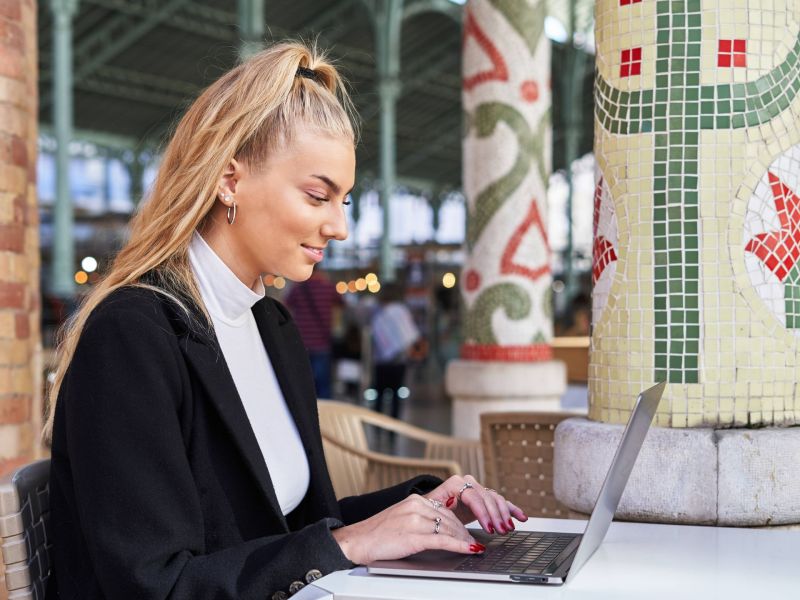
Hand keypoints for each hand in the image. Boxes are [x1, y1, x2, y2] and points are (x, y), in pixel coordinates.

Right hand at [331, 494, 485, 564]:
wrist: (357, 541)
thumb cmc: (378, 534)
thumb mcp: (402, 518)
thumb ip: (421, 518)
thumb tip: (441, 527)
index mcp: (415, 500)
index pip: (446, 509)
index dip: (460, 522)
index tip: (469, 529)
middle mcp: (416, 505)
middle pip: (450, 519)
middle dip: (465, 532)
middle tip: (474, 542)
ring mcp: (415, 519)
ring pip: (449, 529)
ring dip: (464, 540)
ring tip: (474, 547)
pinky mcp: (414, 535)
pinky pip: (443, 540)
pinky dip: (459, 545)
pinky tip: (470, 549)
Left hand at [424, 475, 527, 534]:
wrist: (433, 505)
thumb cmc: (430, 508)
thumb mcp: (433, 510)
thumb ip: (442, 513)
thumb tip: (451, 524)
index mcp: (455, 483)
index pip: (473, 496)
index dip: (483, 513)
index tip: (488, 528)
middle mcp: (468, 482)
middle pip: (487, 498)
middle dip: (496, 517)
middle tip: (502, 531)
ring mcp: (478, 488)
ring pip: (496, 500)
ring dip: (504, 515)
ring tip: (509, 529)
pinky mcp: (485, 496)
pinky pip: (501, 501)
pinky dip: (511, 509)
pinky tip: (522, 517)